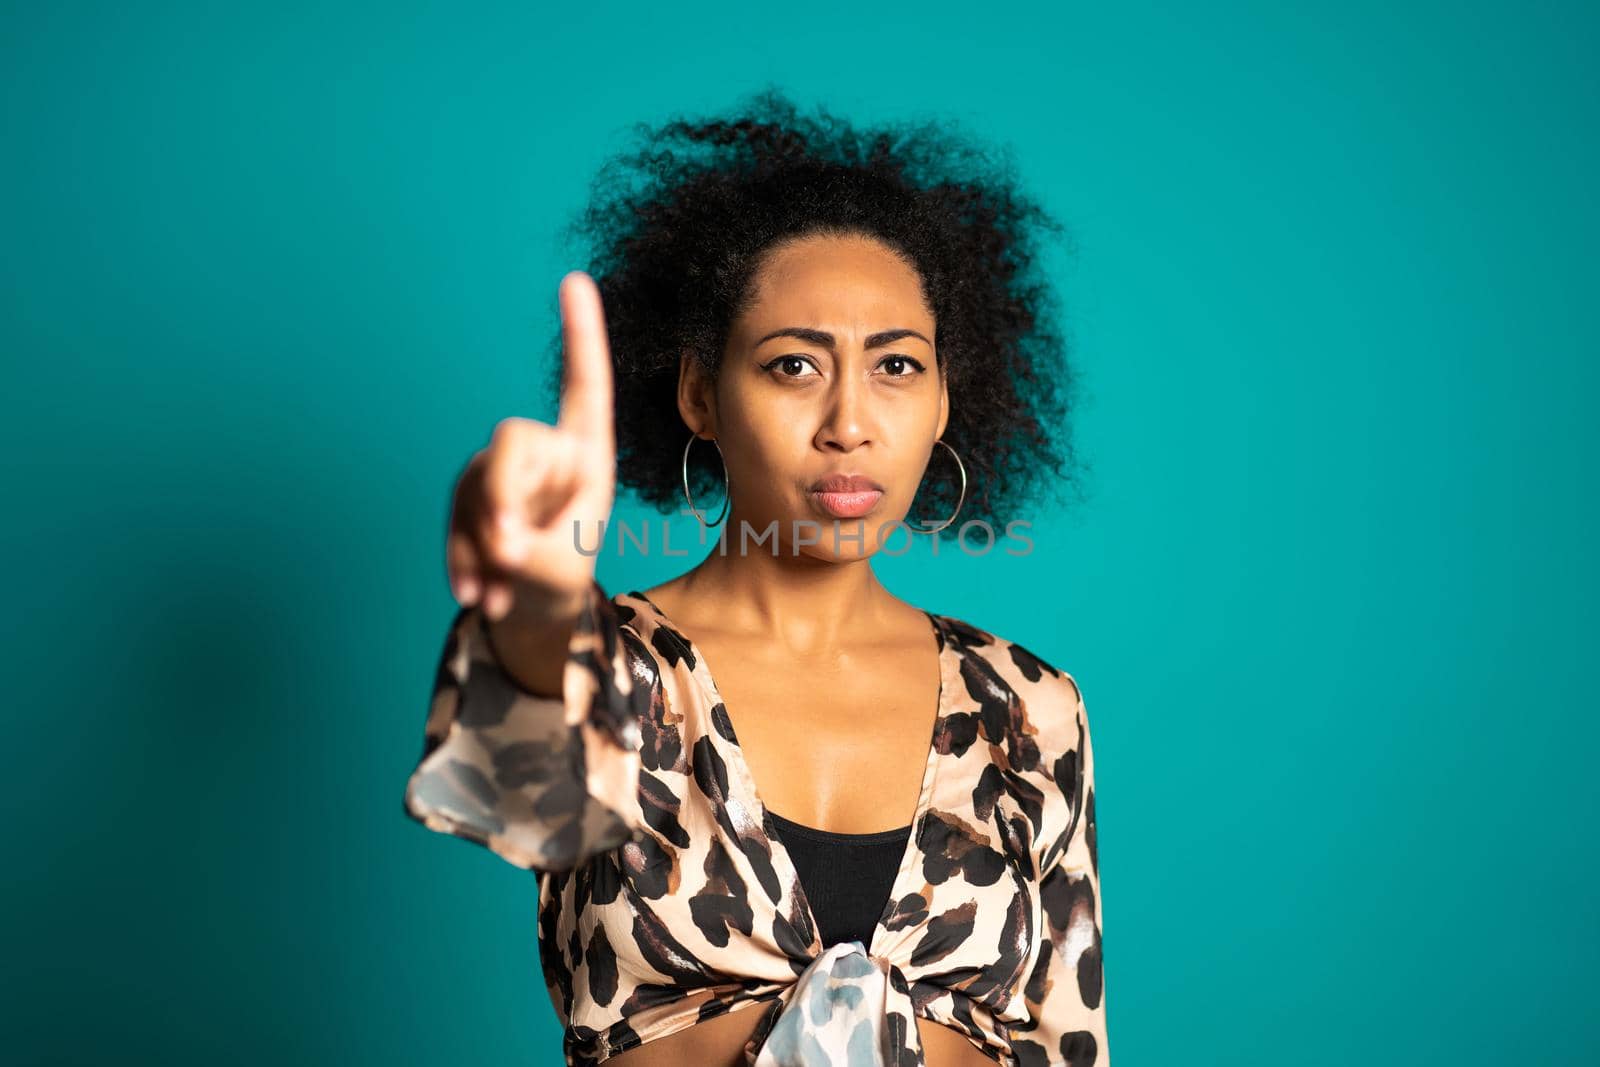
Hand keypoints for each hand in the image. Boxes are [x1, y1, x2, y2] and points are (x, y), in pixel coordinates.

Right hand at [445, 271, 616, 623]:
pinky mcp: (468, 489)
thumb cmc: (563, 573)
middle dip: (506, 495)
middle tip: (511, 551)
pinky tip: (477, 596)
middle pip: (513, 441)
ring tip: (501, 593)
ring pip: (478, 484)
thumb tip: (497, 536)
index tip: (575, 280)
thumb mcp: (563, 563)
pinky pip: (455, 515)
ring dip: (483, 544)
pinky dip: (463, 560)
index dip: (580, 334)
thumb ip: (532, 545)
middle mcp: (544, 450)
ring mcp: (501, 467)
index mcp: (586, 453)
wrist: (533, 607)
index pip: (585, 385)